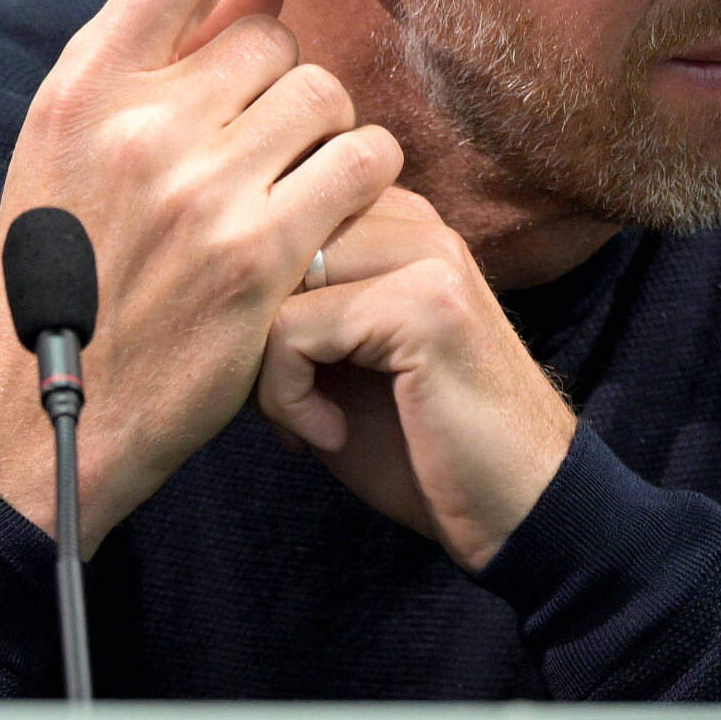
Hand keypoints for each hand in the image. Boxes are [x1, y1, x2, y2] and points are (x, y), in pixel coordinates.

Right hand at [0, 0, 401, 552]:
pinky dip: (362, 178)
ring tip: (296, 177)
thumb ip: (137, 71)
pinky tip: (333, 209)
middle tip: (267, 138)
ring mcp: (202, 191)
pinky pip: (360, 163)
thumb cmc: (66, 276)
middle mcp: (139, 127)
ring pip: (324, 96)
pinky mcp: (259, 255)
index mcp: (81, 88)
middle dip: (280, 79)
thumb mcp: (64, 152)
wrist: (48, 418)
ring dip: (326, 130)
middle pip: (271, 37)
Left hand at [256, 187, 576, 571]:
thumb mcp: (341, 363)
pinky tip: (326, 437)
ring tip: (307, 422)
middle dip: (249, 331)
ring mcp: (428, 256)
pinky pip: (294, 329)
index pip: (279, 209)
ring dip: (264, 369)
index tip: (279, 377)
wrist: (518, 510)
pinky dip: (287, 398)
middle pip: (268, 238)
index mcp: (401, 220)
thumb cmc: (420, 446)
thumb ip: (290, 308)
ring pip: (274, 277)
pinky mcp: (426, 304)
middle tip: (285, 405)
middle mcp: (419, 220)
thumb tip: (202, 291)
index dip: (254, 297)